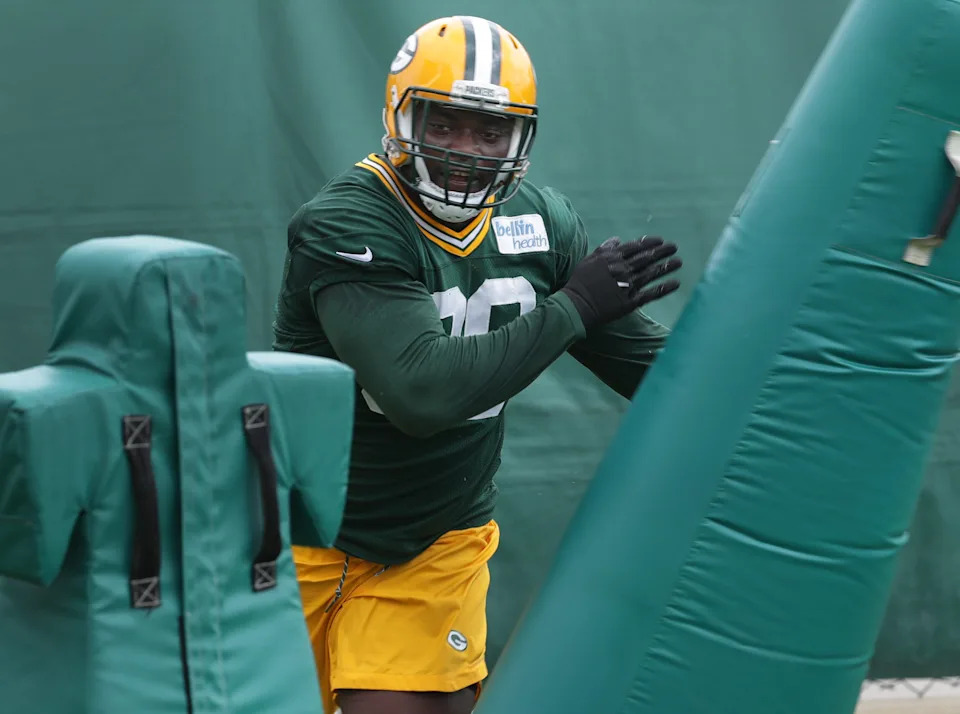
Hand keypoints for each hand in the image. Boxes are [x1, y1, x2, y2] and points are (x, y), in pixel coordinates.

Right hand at [560, 235, 681, 329]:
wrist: (576, 305)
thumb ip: (604, 249)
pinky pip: (651, 294)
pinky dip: (664, 288)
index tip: (660, 240)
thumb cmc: (579, 282)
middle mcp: (622, 269)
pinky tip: (675, 283)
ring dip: (667, 267)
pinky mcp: (630, 302)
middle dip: (663, 251)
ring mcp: (628, 286)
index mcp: (612, 258)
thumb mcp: (588, 260)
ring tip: (679, 262)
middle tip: (674, 247)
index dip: (650, 242)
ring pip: (652, 273)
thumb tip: (618, 240)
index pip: (636, 247)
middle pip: (647, 258)